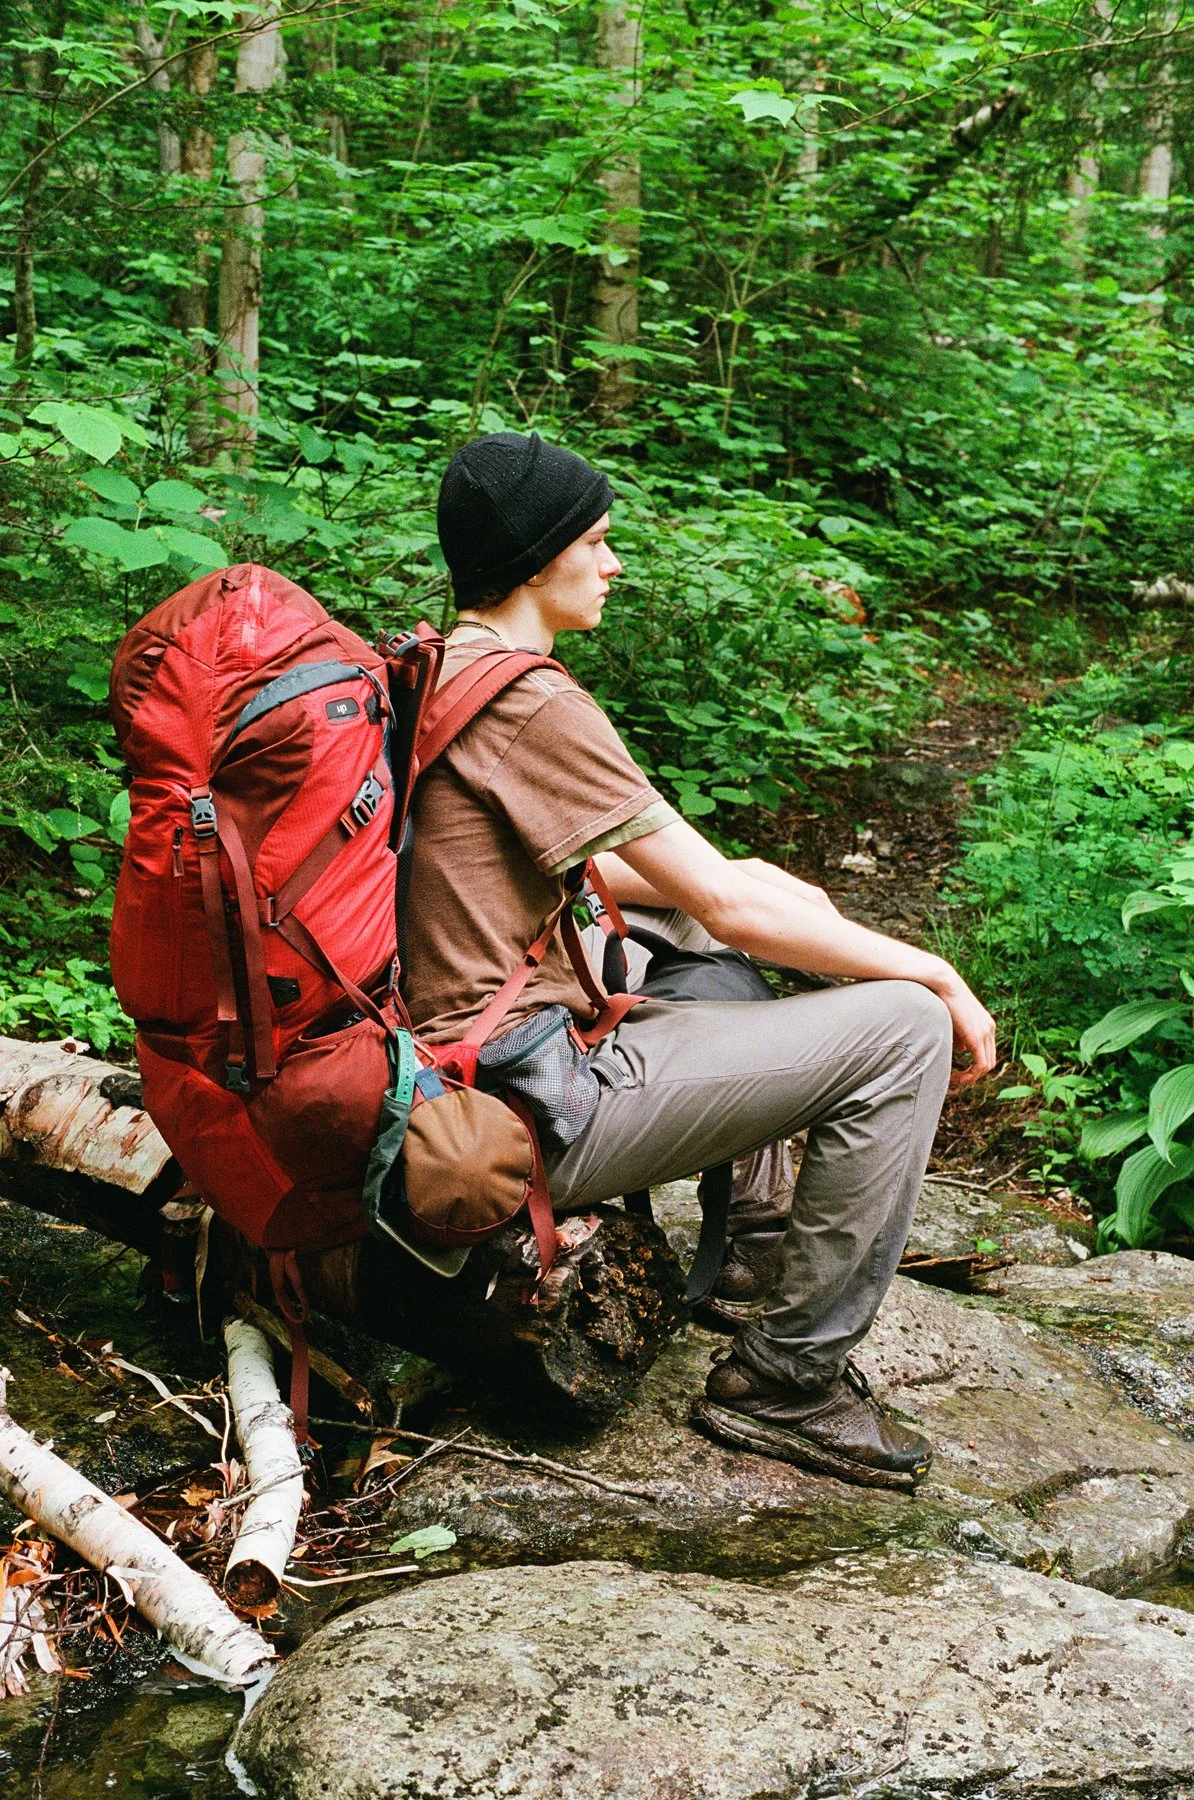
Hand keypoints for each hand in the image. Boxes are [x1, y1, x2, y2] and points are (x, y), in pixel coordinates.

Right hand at [932, 972, 996, 1088]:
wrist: (943, 982)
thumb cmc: (942, 998)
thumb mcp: (953, 1021)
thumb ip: (960, 1036)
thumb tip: (962, 1050)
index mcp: (985, 1024)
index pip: (986, 1052)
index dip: (973, 1065)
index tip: (957, 1070)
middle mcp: (989, 1028)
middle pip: (988, 1061)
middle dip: (973, 1074)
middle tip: (955, 1079)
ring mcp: (986, 1032)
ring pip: (986, 1066)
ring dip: (971, 1076)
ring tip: (955, 1080)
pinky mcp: (977, 1036)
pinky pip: (981, 1065)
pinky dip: (971, 1075)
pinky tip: (957, 1077)